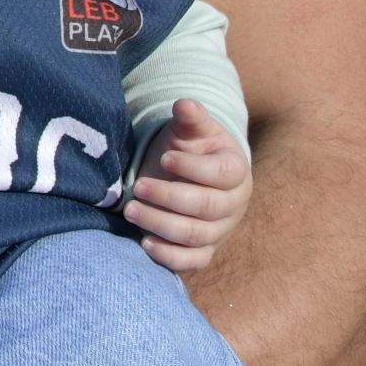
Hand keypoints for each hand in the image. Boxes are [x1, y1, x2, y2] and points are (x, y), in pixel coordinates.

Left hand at [126, 99, 251, 272]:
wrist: (188, 174)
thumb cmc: (189, 149)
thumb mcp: (190, 130)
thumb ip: (190, 118)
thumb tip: (184, 104)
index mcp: (235, 171)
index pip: (221, 174)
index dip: (193, 168)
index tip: (164, 158)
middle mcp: (233, 204)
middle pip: (207, 208)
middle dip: (169, 198)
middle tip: (138, 187)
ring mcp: (220, 230)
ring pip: (196, 236)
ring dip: (161, 224)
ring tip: (130, 210)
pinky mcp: (205, 250)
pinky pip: (193, 261)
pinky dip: (170, 256)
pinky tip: (145, 242)